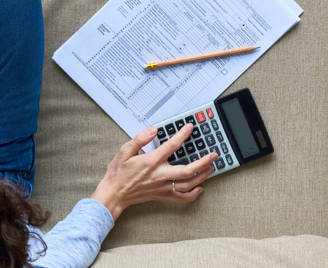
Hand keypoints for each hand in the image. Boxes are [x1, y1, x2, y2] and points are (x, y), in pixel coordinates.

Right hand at [90, 123, 216, 219]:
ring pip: (188, 184)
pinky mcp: (162, 195)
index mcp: (151, 161)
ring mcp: (162, 187)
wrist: (114, 193)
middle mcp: (160, 175)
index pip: (172, 146)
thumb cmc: (118, 173)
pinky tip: (200, 189)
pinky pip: (181, 198)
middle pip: (188, 170)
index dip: (183, 135)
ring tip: (211, 168)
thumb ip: (139, 139)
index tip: (189, 128)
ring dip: (203, 176)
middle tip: (213, 155)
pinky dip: (193, 195)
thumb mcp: (124, 151)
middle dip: (204, 162)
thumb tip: (153, 130)